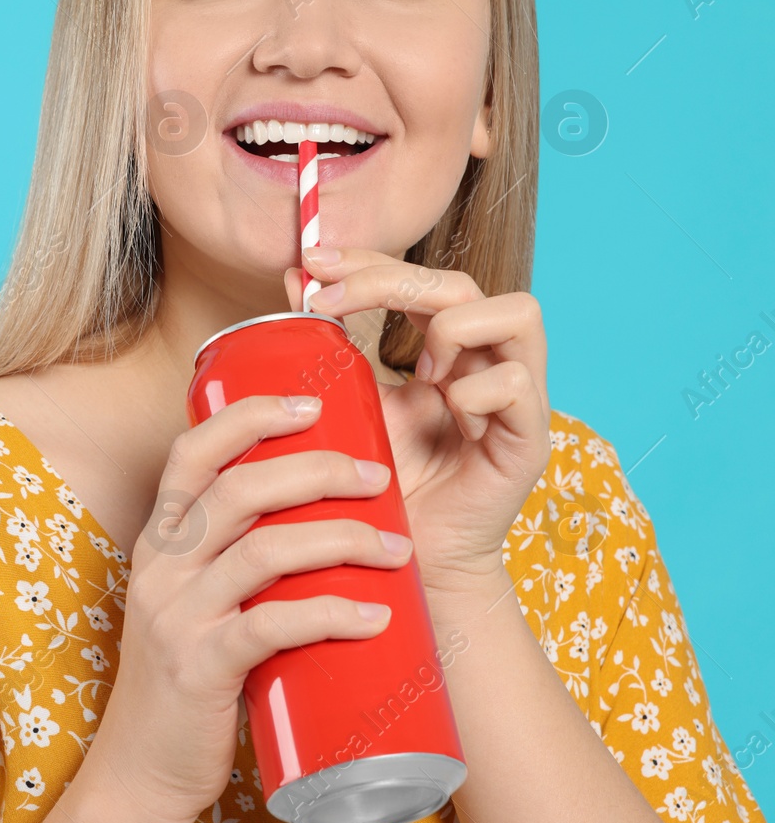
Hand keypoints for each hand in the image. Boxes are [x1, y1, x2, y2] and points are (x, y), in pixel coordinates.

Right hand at [84, 393, 411, 822]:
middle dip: (319, 471)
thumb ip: (236, 559)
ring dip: (342, 539)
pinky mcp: (202, 668)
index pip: (191, 452)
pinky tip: (376, 614)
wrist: (143, 766)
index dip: (250, 416)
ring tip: (396, 547)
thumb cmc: (186, 677)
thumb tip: (320, 514)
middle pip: (240, 490)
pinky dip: (332, 612)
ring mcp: (177, 617)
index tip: (312, 402)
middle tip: (379, 477)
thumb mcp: (193, 600)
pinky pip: (274, 626)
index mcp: (159, 540)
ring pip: (265, 551)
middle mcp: (161, 568)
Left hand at [285, 245, 550, 608]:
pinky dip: (476, 390)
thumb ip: (331, 345)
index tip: (310, 264)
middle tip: (330, 302)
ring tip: (418, 369)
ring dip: (454, 328)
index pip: (420, 279)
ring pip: (519, 312)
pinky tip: (448, 411)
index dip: (369, 261)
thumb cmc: (380, 484)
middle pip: (463, 283)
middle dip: (392, 279)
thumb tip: (292, 279)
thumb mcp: (349, 402)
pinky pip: (519, 383)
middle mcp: (487, 363)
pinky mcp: (530, 440)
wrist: (401, 560)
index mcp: (447, 350)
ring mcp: (516, 399)